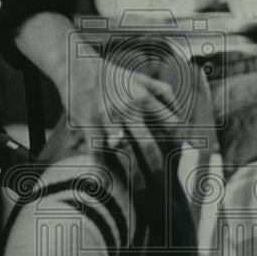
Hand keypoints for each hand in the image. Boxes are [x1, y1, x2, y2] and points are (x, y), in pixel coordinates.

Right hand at [56, 46, 177, 192]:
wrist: (76, 67)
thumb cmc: (111, 75)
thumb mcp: (140, 77)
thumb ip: (162, 92)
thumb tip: (180, 113)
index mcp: (141, 97)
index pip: (168, 124)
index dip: (178, 142)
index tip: (180, 155)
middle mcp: (125, 110)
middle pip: (147, 144)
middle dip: (157, 165)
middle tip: (162, 181)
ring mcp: (105, 120)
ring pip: (123, 152)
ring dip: (133, 174)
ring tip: (141, 188)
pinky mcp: (88, 127)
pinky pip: (98, 153)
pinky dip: (104, 170)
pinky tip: (112, 184)